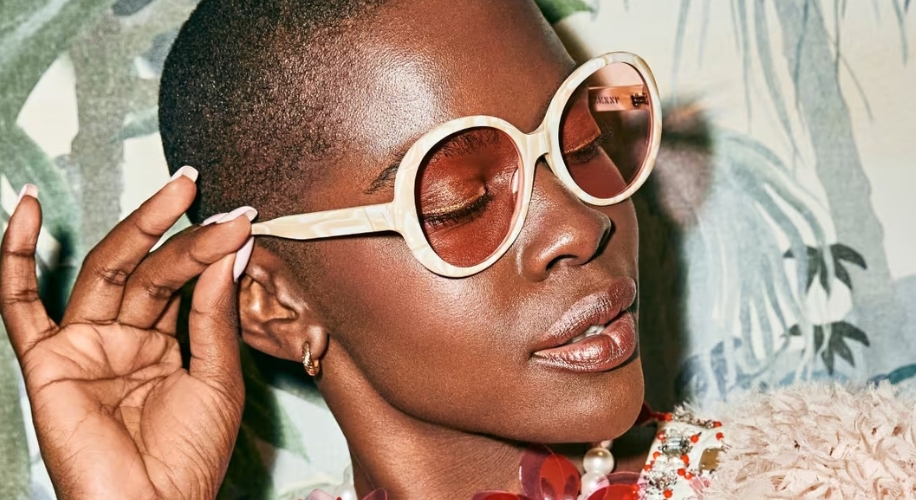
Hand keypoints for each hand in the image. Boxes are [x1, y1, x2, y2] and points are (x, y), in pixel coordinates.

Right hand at [1, 169, 252, 499]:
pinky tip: (25, 208)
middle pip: (149, 269)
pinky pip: (19, 303)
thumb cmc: (189, 458)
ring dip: (138, 228)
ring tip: (176, 190)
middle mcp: (125, 340)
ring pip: (106, 272)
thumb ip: (215, 314)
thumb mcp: (217, 376)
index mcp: (167, 345)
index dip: (210, 250)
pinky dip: (14, 255)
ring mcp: (85, 346)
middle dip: (179, 229)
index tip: (241, 220)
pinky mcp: (48, 360)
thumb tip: (229, 250)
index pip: (184, 282)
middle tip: (204, 190)